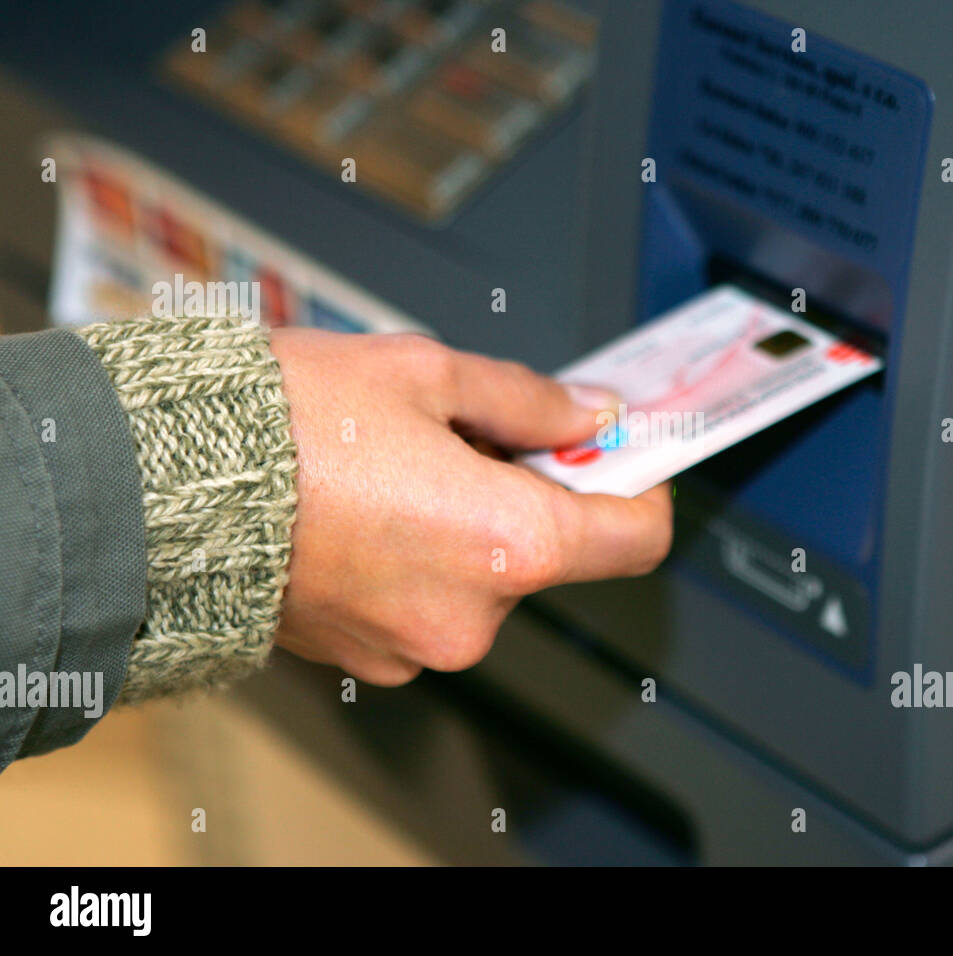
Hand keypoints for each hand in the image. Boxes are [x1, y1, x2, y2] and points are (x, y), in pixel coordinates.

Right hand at [267, 329, 673, 684]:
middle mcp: (471, 616)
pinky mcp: (369, 657)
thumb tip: (584, 414)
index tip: (623, 458)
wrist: (154, 485)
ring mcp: (416, 646)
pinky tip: (367, 509)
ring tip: (398, 468)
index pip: (635, 539)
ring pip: (484, 576)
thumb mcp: (424, 374)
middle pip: (550, 552)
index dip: (640, 490)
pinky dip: (419, 559)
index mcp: (505, 544)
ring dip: (467, 524)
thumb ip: (528, 401)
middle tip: (471, 433)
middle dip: (526, 490)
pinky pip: (427, 602)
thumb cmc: (277, 425)